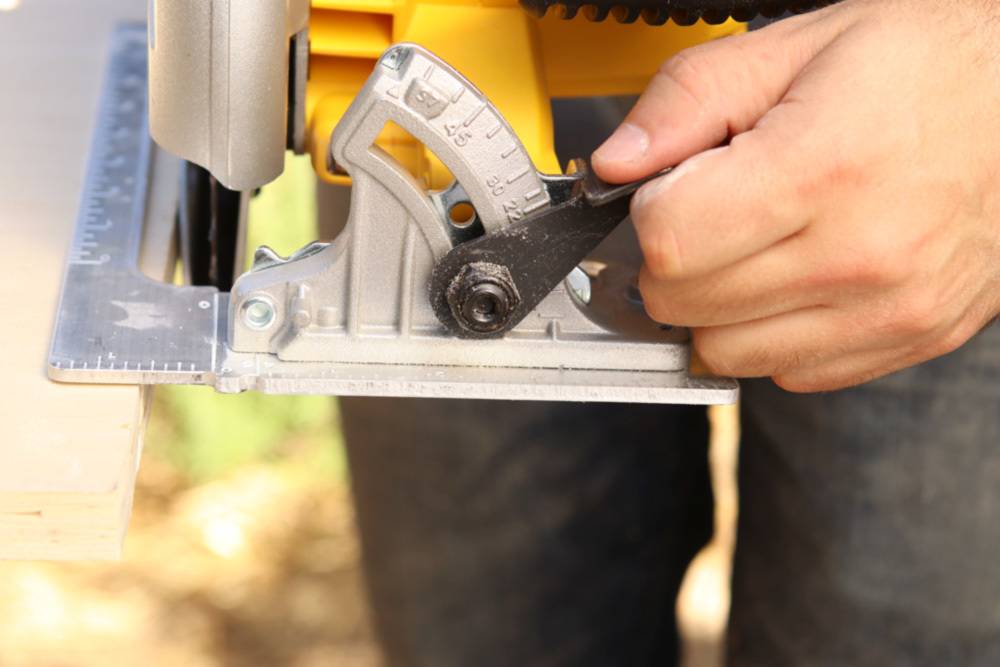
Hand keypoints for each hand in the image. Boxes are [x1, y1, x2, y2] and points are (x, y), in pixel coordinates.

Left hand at [591, 0, 999, 391]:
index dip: (649, 213)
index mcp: (821, 168)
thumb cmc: (925, 65)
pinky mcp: (908, 338)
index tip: (672, 189)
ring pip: (725, 353)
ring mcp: (888, 309)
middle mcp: (859, 255)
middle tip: (713, 211)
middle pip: (685, 305)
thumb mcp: (798, 46)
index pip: (669, 242)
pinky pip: (787, 371)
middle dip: (673, 260)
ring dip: (716, 305)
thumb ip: (688, 99)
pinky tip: (801, 273)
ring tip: (758, 242)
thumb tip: (614, 164)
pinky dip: (771, 331)